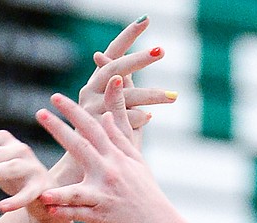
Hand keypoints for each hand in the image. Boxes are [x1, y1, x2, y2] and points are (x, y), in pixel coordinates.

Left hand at [36, 85, 163, 222]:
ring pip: (78, 192)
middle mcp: (109, 172)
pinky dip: (65, 212)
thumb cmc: (145, 193)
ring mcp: (104, 196)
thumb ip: (119, 137)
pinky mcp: (102, 217)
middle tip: (41, 114)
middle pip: (81, 148)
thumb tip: (105, 116)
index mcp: (115, 157)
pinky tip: (48, 208)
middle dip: (60, 130)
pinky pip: (80, 214)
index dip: (74, 112)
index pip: (92, 128)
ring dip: (60, 192)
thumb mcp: (136, 161)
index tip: (55, 98)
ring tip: (43, 190)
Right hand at [78, 18, 175, 136]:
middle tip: (161, 50)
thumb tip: (149, 81)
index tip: (146, 20)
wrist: (83, 168)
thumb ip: (127, 92)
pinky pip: (123, 119)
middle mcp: (89, 91)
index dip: (128, 36)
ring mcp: (90, 109)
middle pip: (117, 69)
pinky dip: (138, 118)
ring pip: (125, 96)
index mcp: (96, 82)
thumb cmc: (105, 138)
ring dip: (151, 95)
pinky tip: (149, 117)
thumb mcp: (117, 110)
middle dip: (140, 59)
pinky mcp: (93, 128)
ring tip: (173, 96)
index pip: (113, 53)